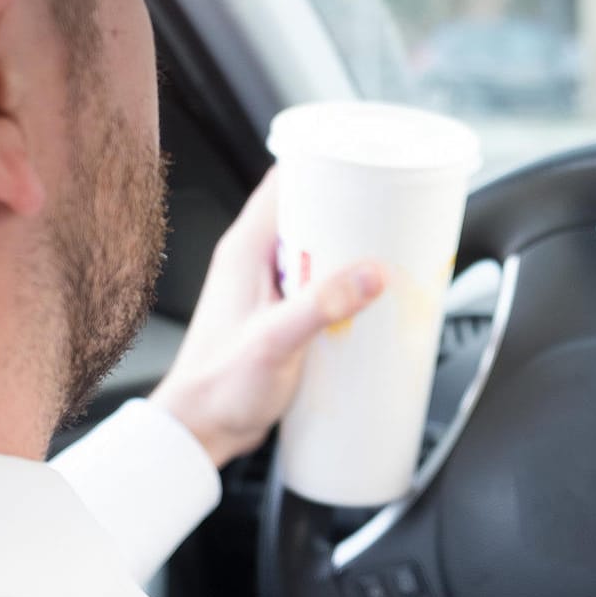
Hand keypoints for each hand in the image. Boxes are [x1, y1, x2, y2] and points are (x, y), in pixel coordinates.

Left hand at [151, 170, 383, 466]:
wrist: (200, 431)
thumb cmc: (217, 386)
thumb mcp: (276, 340)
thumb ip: (322, 306)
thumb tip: (371, 274)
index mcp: (245, 249)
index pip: (286, 182)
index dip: (326, 165)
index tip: (367, 165)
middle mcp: (255, 262)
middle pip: (311, 214)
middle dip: (353, 210)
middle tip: (394, 213)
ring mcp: (269, 290)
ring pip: (318, 252)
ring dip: (352, 251)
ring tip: (392, 253)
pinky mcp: (282, 317)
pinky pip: (320, 286)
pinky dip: (346, 285)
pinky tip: (371, 300)